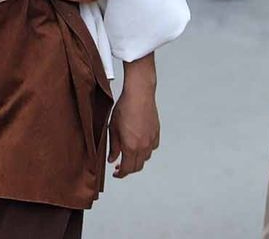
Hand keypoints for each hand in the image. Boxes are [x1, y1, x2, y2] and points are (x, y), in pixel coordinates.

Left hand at [108, 56, 158, 177]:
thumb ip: (113, 146)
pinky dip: (146, 150)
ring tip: (128, 154)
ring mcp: (151, 140)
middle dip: (128, 169)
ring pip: (145, 158)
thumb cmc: (125, 107)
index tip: (116, 173)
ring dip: (137, 159)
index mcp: (131, 146)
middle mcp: (143, 146)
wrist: (139, 94)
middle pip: (137, 166)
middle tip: (120, 166)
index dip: (121, 174)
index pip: (127, 169)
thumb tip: (112, 158)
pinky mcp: (156, 133)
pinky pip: (152, 148)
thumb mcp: (113, 128)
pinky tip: (139, 144)